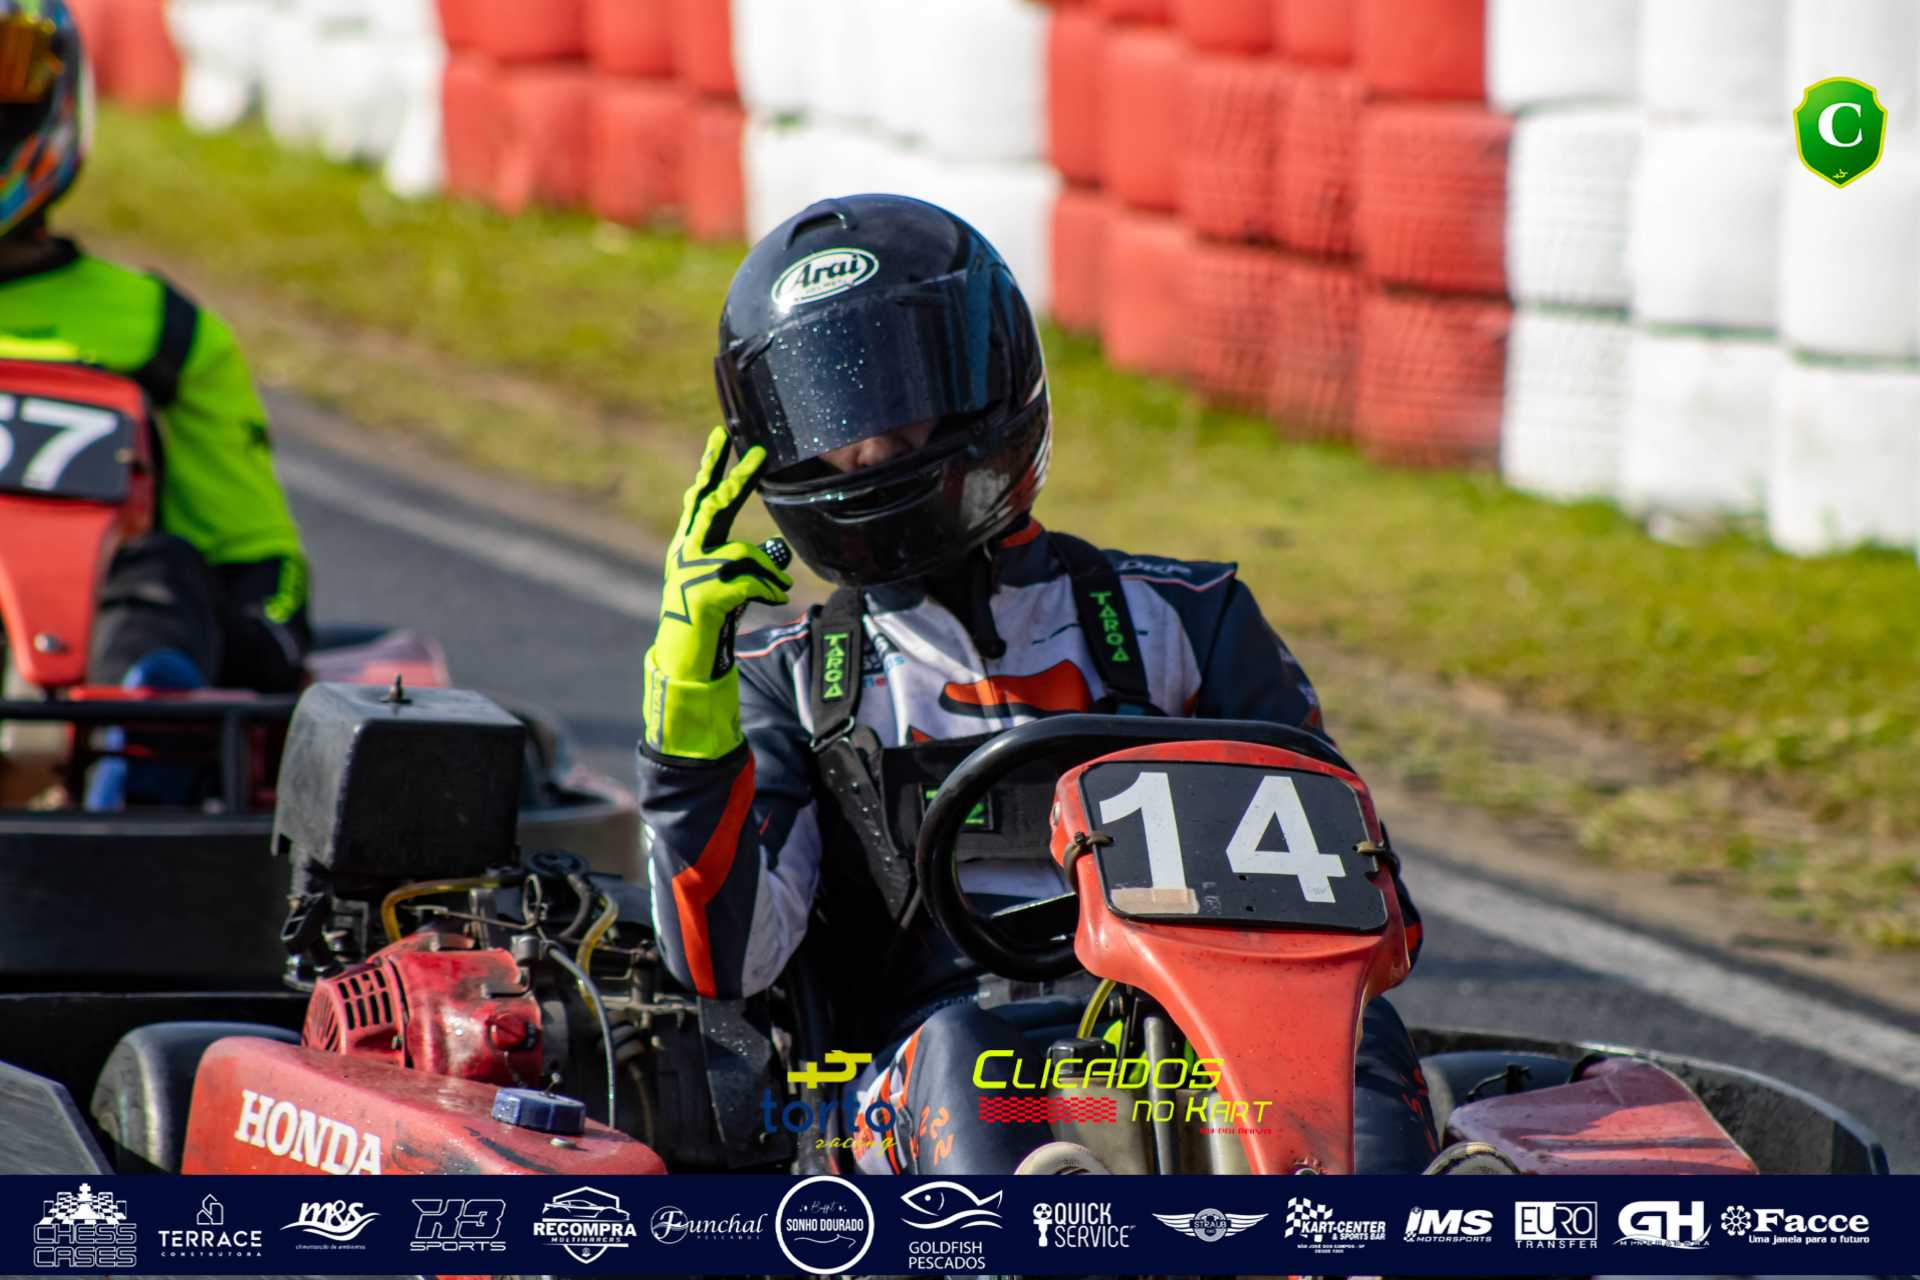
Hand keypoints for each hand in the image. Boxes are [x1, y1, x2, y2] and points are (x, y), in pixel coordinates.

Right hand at [643, 427, 793, 758]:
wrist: (683, 655)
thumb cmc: (707, 616)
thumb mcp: (723, 582)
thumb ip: (742, 562)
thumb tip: (776, 555)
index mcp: (689, 543)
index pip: (700, 496)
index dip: (711, 466)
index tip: (721, 435)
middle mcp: (686, 550)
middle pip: (713, 505)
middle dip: (737, 478)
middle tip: (758, 453)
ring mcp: (693, 571)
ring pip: (741, 551)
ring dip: (766, 570)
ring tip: (780, 589)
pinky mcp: (706, 594)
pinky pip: (750, 582)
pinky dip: (770, 590)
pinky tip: (779, 599)